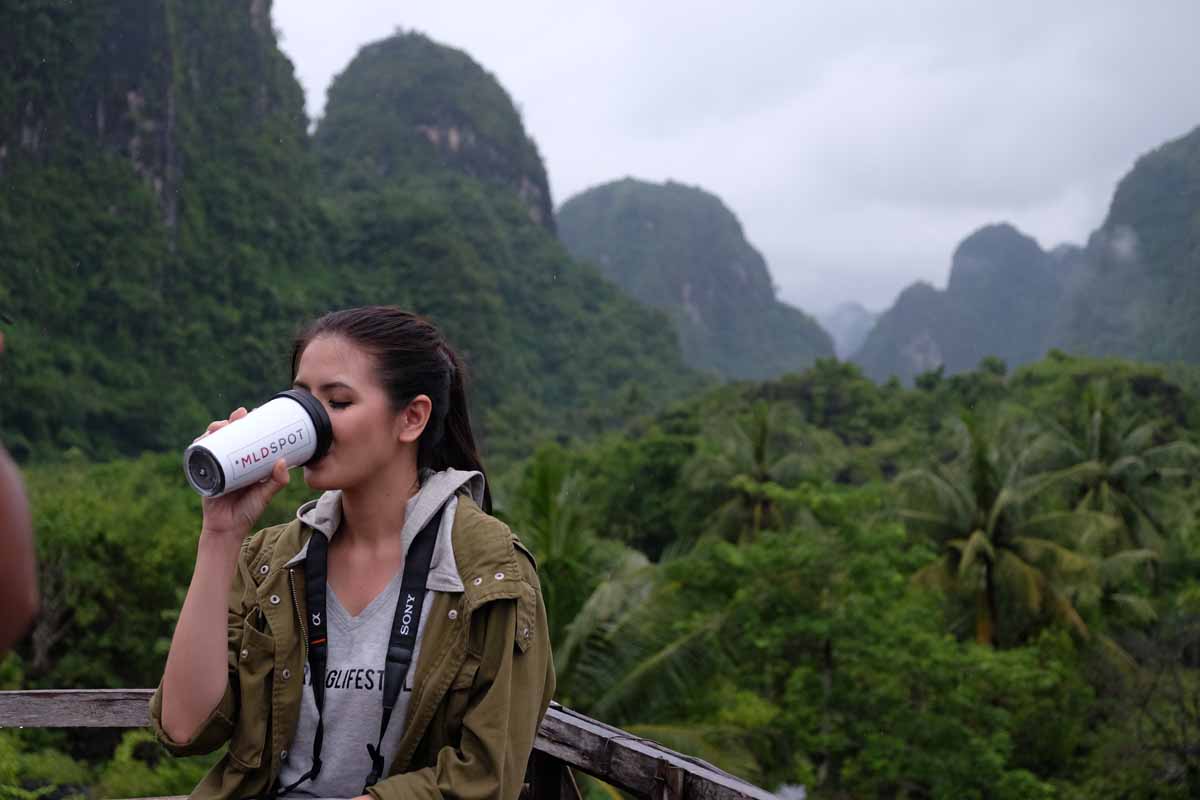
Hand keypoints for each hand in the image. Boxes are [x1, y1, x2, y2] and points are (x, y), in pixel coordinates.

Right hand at [195, 407, 289, 541]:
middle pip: (228, 434)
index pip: (246, 436)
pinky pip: (198, 456)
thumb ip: (277, 481)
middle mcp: (230, 460)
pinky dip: (199, 444)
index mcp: (245, 461)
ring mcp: (216, 465)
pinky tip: (203, 438)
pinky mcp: (203, 474)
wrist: (227, 529)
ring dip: (214, 429)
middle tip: (239, 416)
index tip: (256, 412)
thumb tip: (283, 461)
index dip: (248, 423)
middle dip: (231, 421)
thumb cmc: (247, 511)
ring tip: (221, 425)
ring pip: (213, 441)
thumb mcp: (265, 494)